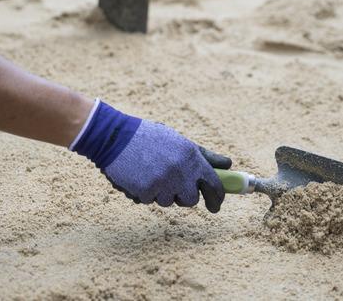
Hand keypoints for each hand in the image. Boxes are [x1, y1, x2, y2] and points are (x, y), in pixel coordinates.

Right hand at [70, 100, 231, 212]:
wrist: (114, 137)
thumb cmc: (148, 137)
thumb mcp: (179, 141)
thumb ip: (204, 155)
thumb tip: (228, 164)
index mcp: (191, 155)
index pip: (213, 184)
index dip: (217, 198)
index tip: (216, 206)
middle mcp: (180, 170)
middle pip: (191, 200)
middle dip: (183, 195)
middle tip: (171, 184)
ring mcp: (163, 182)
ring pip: (168, 202)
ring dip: (161, 193)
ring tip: (149, 173)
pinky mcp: (145, 191)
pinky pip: (149, 201)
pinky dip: (143, 192)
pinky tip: (137, 176)